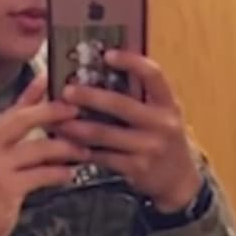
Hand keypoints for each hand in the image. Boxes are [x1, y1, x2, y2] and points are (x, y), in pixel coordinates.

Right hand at [0, 73, 88, 235]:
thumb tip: (37, 111)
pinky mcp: (6, 187)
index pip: (14, 109)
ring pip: (37, 148)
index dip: (34, 92)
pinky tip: (70, 173)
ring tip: (83, 150)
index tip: (53, 77)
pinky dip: (58, 173)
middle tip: (76, 110)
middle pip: (22, 119)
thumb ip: (17, 136)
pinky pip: (40, 174)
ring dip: (65, 147)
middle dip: (52, 112)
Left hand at [56, 50, 202, 211]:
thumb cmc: (164, 139)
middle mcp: (162, 124)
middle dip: (89, 96)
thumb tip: (103, 71)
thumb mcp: (162, 114)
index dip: (131, 61)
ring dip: (76, 127)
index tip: (108, 54)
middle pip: (121, 105)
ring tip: (56, 120)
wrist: (179, 181)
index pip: (153, 75)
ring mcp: (149, 147)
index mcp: (168, 103)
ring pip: (104, 134)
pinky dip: (82, 149)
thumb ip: (142, 96)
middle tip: (66, 90)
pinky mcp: (136, 168)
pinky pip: (102, 156)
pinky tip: (67, 143)